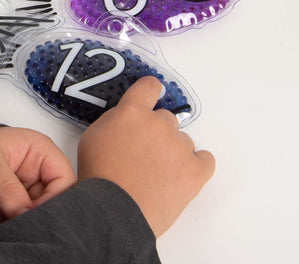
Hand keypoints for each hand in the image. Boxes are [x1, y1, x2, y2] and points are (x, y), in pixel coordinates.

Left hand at [0, 127, 75, 227]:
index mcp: (41, 150)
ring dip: (16, 219)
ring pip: (36, 211)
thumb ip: (9, 190)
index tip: (30, 211)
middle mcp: (39, 168)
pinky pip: (22, 216)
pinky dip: (8, 222)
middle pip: (52, 198)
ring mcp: (29, 185)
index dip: (53, 199)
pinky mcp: (18, 199)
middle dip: (31, 212)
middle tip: (11, 216)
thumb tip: (24, 214)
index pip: (64, 179)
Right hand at [77, 76, 214, 236]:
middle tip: (143, 153)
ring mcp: (179, 146)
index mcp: (133, 111)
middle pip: (166, 118)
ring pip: (183, 140)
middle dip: (156, 132)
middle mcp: (159, 123)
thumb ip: (115, 119)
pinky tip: (181, 175)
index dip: (149, 91)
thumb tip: (128, 118)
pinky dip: (195, 165)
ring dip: (173, 151)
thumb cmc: (99, 175)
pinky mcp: (195, 170)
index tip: (149, 99)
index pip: (150, 86)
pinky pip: (205, 159)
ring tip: (157, 174)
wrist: (113, 212)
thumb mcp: (93, 136)